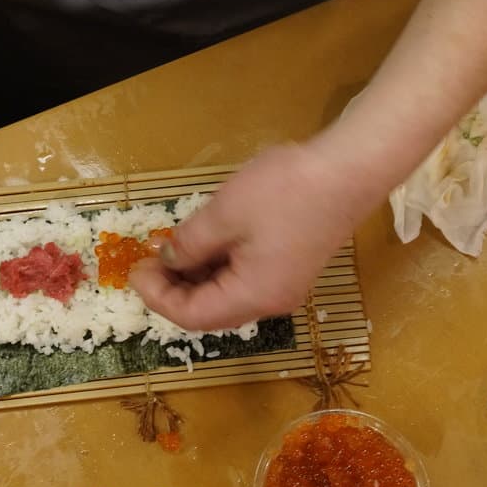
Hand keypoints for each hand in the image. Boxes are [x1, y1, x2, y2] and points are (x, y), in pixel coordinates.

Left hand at [130, 142, 376, 329]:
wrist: (351, 170)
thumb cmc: (286, 190)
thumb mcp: (224, 213)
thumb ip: (190, 243)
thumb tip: (169, 260)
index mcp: (253, 296)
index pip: (192, 316)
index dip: (157, 297)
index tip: (136, 268)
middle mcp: (271, 302)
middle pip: (211, 311)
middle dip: (174, 289)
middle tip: (150, 257)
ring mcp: (285, 286)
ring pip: (228, 295)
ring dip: (196, 276)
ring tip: (173, 245)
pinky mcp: (293, 267)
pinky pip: (246, 279)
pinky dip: (219, 266)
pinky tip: (206, 241)